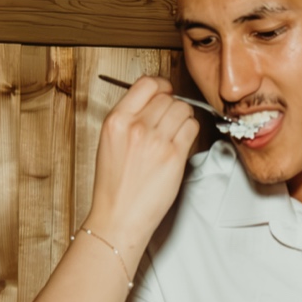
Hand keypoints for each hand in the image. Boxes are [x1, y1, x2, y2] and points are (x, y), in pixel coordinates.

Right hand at [84, 76, 199, 256]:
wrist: (118, 217)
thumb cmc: (114, 186)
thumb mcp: (109, 143)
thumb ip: (129, 118)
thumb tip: (154, 100)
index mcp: (116, 121)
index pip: (146, 84)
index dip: (160, 86)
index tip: (164, 93)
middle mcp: (135, 127)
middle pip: (167, 97)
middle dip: (172, 106)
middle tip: (170, 121)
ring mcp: (156, 141)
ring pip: (183, 110)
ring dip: (183, 119)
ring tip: (175, 134)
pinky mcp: (173, 156)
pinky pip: (192, 128)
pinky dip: (190, 133)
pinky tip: (181, 144)